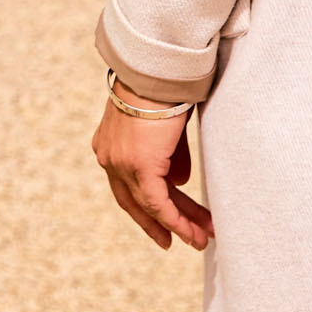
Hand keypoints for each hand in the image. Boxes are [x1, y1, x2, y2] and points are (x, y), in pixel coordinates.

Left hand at [93, 91, 212, 251]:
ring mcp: (120, 164)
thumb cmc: (162, 90)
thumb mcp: (163, 129)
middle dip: (163, 223)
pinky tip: (193, 232)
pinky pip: (158, 204)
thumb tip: (176, 183)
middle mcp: (109, 157)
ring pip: (150, 207)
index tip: (167, 226)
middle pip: (136, 202)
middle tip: (187, 240)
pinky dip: (176, 220)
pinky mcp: (139, 167)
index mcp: (109, 146)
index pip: (127, 187)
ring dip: (179, 225)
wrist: (156, 71)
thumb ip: (166, 157)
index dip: (147, 209)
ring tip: (203, 239)